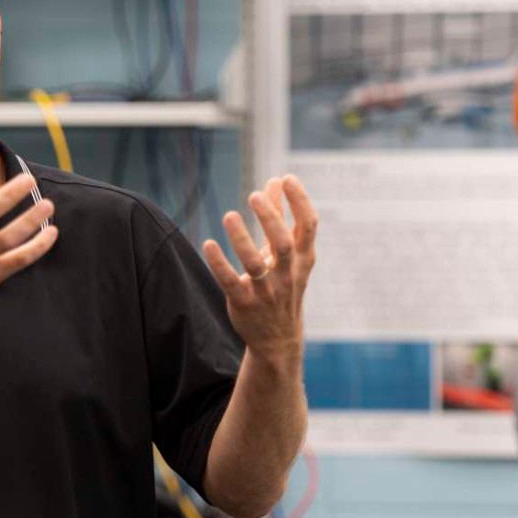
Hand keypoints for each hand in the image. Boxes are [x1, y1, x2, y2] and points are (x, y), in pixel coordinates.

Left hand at [202, 175, 317, 362]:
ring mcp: (266, 290)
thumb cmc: (282, 284)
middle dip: (270, 218)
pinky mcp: (244, 303)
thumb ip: (281, 216)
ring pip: (255, 263)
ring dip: (241, 239)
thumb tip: (277, 180)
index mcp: (301, 259)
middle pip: (282, 243)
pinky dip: (219, 263)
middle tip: (254, 195)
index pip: (308, 227)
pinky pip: (230, 282)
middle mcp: (287, 274)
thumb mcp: (286, 254)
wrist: (277, 338)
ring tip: (229, 215)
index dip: (301, 202)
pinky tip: (208, 243)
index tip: (288, 178)